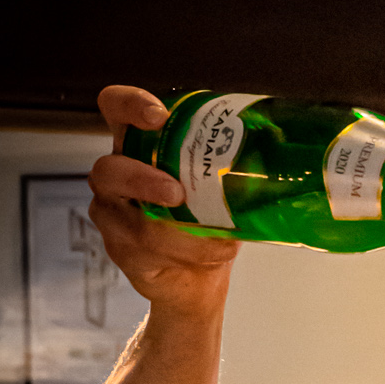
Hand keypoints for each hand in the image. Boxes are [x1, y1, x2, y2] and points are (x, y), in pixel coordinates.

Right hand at [88, 85, 238, 310]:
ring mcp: (113, 213)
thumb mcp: (222, 189)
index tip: (159, 117)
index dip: (131, 105)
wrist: (196, 278)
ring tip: (194, 230)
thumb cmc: (206, 223)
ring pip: (124, 214)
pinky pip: (139, 246)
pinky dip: (174, 250)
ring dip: (162, 224)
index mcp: (141, 146)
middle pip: (107, 165)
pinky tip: (196, 254)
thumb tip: (277, 145)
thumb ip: (233, 165)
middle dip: (141, 177)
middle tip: (175, 192)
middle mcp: (118, 174)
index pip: (117, 108)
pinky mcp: (119, 247)